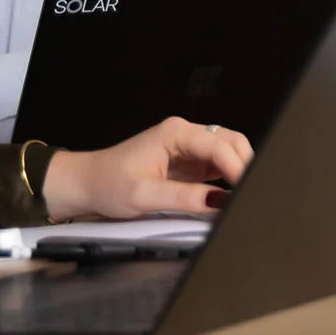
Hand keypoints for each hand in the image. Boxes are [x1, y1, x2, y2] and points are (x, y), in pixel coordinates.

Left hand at [41, 117, 254, 221]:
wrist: (84, 184)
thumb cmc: (107, 184)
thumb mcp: (144, 195)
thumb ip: (184, 197)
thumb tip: (220, 202)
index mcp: (175, 133)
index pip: (219, 145)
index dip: (238, 168)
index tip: (247, 191)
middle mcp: (185, 134)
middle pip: (231, 142)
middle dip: (245, 165)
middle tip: (250, 194)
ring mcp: (187, 147)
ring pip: (228, 151)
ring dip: (239, 170)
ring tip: (243, 195)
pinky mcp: (187, 162)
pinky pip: (216, 164)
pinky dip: (228, 177)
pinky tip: (230, 194)